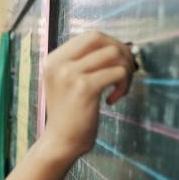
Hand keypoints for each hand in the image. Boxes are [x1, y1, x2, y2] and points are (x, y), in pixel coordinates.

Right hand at [42, 32, 134, 159]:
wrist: (61, 142)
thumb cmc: (69, 114)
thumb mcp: (66, 82)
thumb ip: (82, 63)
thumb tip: (117, 46)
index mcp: (53, 60)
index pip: (89, 37)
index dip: (110, 44)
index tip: (116, 62)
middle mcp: (59, 64)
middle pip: (100, 39)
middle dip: (120, 51)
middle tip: (124, 72)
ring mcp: (70, 74)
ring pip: (113, 54)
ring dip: (125, 69)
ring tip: (119, 88)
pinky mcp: (84, 88)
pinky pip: (118, 73)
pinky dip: (123, 85)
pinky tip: (113, 99)